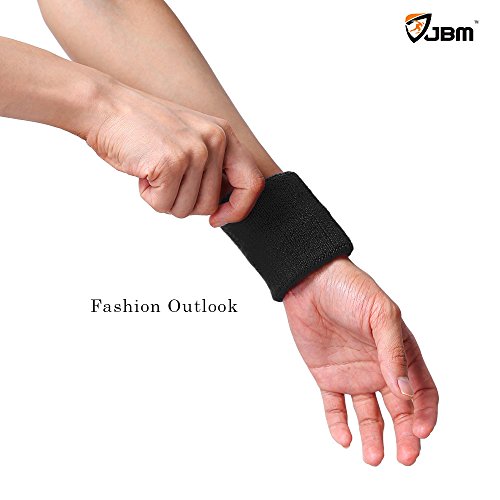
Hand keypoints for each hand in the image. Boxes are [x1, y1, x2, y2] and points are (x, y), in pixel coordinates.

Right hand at [85, 81, 263, 223]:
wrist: (106, 107)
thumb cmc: (144, 128)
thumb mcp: (191, 139)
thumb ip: (213, 167)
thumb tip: (225, 206)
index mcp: (225, 135)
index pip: (252, 183)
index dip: (238, 209)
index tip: (219, 218)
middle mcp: (215, 140)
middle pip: (210, 204)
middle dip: (183, 200)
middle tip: (165, 176)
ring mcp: (195, 150)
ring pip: (187, 209)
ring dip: (164, 198)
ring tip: (153, 168)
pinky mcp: (172, 162)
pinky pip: (164, 205)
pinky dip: (148, 196)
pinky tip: (143, 170)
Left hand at [283, 257, 437, 465]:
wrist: (309, 281)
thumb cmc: (350, 289)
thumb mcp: (380, 314)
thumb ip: (394, 351)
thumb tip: (405, 390)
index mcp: (400, 352)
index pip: (422, 390)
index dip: (424, 413)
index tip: (420, 431)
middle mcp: (379, 367)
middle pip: (398, 410)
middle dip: (405, 436)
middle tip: (406, 457)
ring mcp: (353, 373)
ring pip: (367, 415)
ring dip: (373, 438)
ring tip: (373, 458)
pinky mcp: (327, 376)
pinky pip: (334, 406)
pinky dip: (339, 425)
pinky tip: (344, 438)